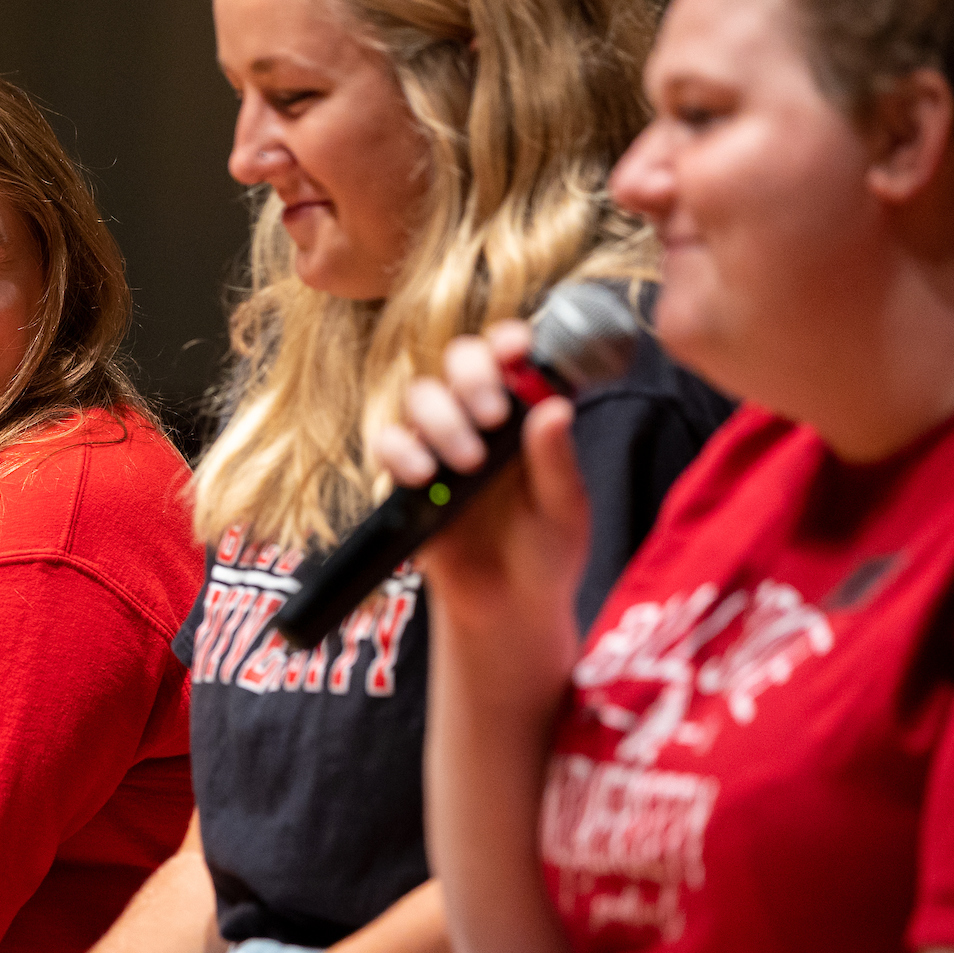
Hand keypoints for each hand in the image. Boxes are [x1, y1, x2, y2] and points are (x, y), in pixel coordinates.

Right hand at [370, 321, 590, 638]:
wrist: (507, 610)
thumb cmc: (547, 554)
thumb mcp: (565, 508)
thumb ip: (556, 460)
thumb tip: (554, 406)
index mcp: (524, 417)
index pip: (510, 358)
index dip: (507, 341)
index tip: (515, 349)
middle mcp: (478, 420)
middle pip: (457, 361)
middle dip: (471, 375)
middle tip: (491, 415)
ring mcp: (439, 446)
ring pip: (421, 395)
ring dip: (442, 418)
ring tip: (468, 462)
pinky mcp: (407, 479)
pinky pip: (388, 443)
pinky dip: (401, 450)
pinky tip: (425, 474)